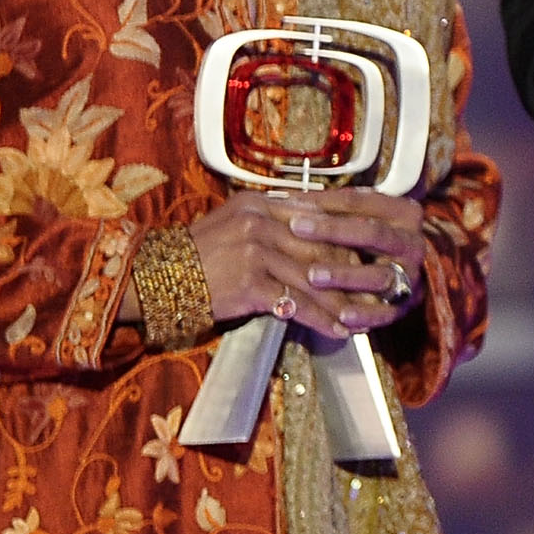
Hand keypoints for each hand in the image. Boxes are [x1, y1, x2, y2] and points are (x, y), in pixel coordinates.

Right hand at [191, 190, 418, 340]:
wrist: (154, 277)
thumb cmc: (199, 252)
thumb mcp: (235, 221)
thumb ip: (273, 219)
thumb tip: (318, 226)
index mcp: (260, 203)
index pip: (317, 215)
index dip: (349, 234)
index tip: (374, 249)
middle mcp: (260, 221)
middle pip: (322, 247)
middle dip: (353, 271)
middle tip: (380, 288)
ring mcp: (256, 251)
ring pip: (314, 278)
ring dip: (343, 300)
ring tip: (366, 315)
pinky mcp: (250, 282)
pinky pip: (295, 303)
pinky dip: (320, 319)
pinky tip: (338, 330)